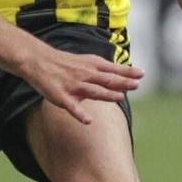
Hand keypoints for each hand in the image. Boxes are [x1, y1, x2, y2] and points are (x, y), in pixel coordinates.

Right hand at [22, 44, 142, 125]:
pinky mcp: (61, 97)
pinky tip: (88, 121)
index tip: (142, 74)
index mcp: (91, 65)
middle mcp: (84, 74)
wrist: (38, 61)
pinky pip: (72, 107)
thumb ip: (103, 70)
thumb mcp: (86, 61)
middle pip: (106, 79)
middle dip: (122, 82)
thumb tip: (125, 76)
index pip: (113, 69)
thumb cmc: (65, 63)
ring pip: (93, 91)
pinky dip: (80, 114)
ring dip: (107, 94)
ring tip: (120, 98)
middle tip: (136, 85)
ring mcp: (73, 86)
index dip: (128, 72)